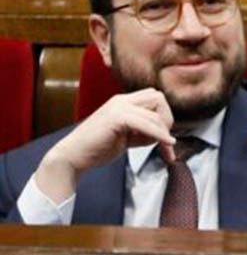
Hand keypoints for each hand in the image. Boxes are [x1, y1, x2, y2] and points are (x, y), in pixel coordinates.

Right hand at [35, 88, 175, 203]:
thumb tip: (165, 134)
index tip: (165, 137)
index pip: (154, 97)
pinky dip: (159, 134)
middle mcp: (120, 100)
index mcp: (122, 102)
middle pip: (158, 98)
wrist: (72, 156)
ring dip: (164, 133)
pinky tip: (166, 143)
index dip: (163, 116)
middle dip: (167, 120)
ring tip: (165, 150)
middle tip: (166, 141)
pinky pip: (146, 123)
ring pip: (155, 113)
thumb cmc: (97, 148)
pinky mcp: (116, 118)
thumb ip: (143, 131)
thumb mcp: (126, 137)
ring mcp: (118, 107)